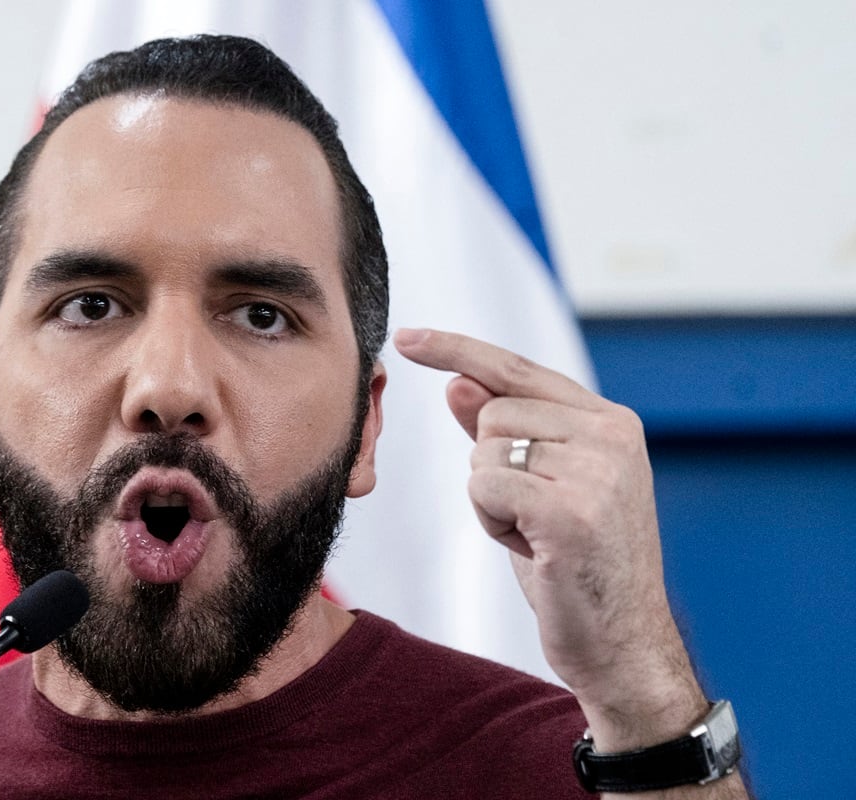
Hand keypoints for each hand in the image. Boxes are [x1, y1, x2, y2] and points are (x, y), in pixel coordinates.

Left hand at [394, 328, 705, 750]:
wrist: (621, 645)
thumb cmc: (575, 566)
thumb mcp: (537, 487)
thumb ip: (504, 432)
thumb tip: (458, 382)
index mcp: (610, 422)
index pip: (518, 369)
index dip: (458, 349)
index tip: (408, 336)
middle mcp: (611, 434)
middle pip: (491, 413)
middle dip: (490, 468)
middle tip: (534, 517)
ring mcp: (597, 470)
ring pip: (484, 451)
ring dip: (491, 500)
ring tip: (538, 535)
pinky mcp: (572, 510)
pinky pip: (485, 486)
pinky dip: (492, 521)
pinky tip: (533, 549)